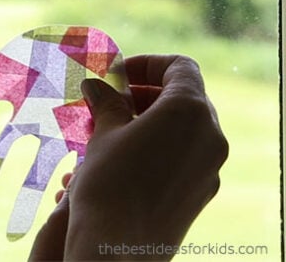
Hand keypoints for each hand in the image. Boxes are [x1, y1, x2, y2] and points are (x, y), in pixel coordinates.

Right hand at [29, 55, 227, 260]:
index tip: (118, 76)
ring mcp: (210, 167)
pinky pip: (185, 154)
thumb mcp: (103, 132)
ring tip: (111, 129)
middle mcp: (210, 136)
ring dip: (150, 119)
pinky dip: (159, 144)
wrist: (118, 248)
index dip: (147, 63)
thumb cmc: (109, 182)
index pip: (180, 66)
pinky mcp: (202, 192)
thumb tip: (96, 85)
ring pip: (184, 127)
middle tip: (109, 102)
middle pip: (184, 96)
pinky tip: (125, 156)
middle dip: (144, 93)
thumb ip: (106, 102)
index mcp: (189, 111)